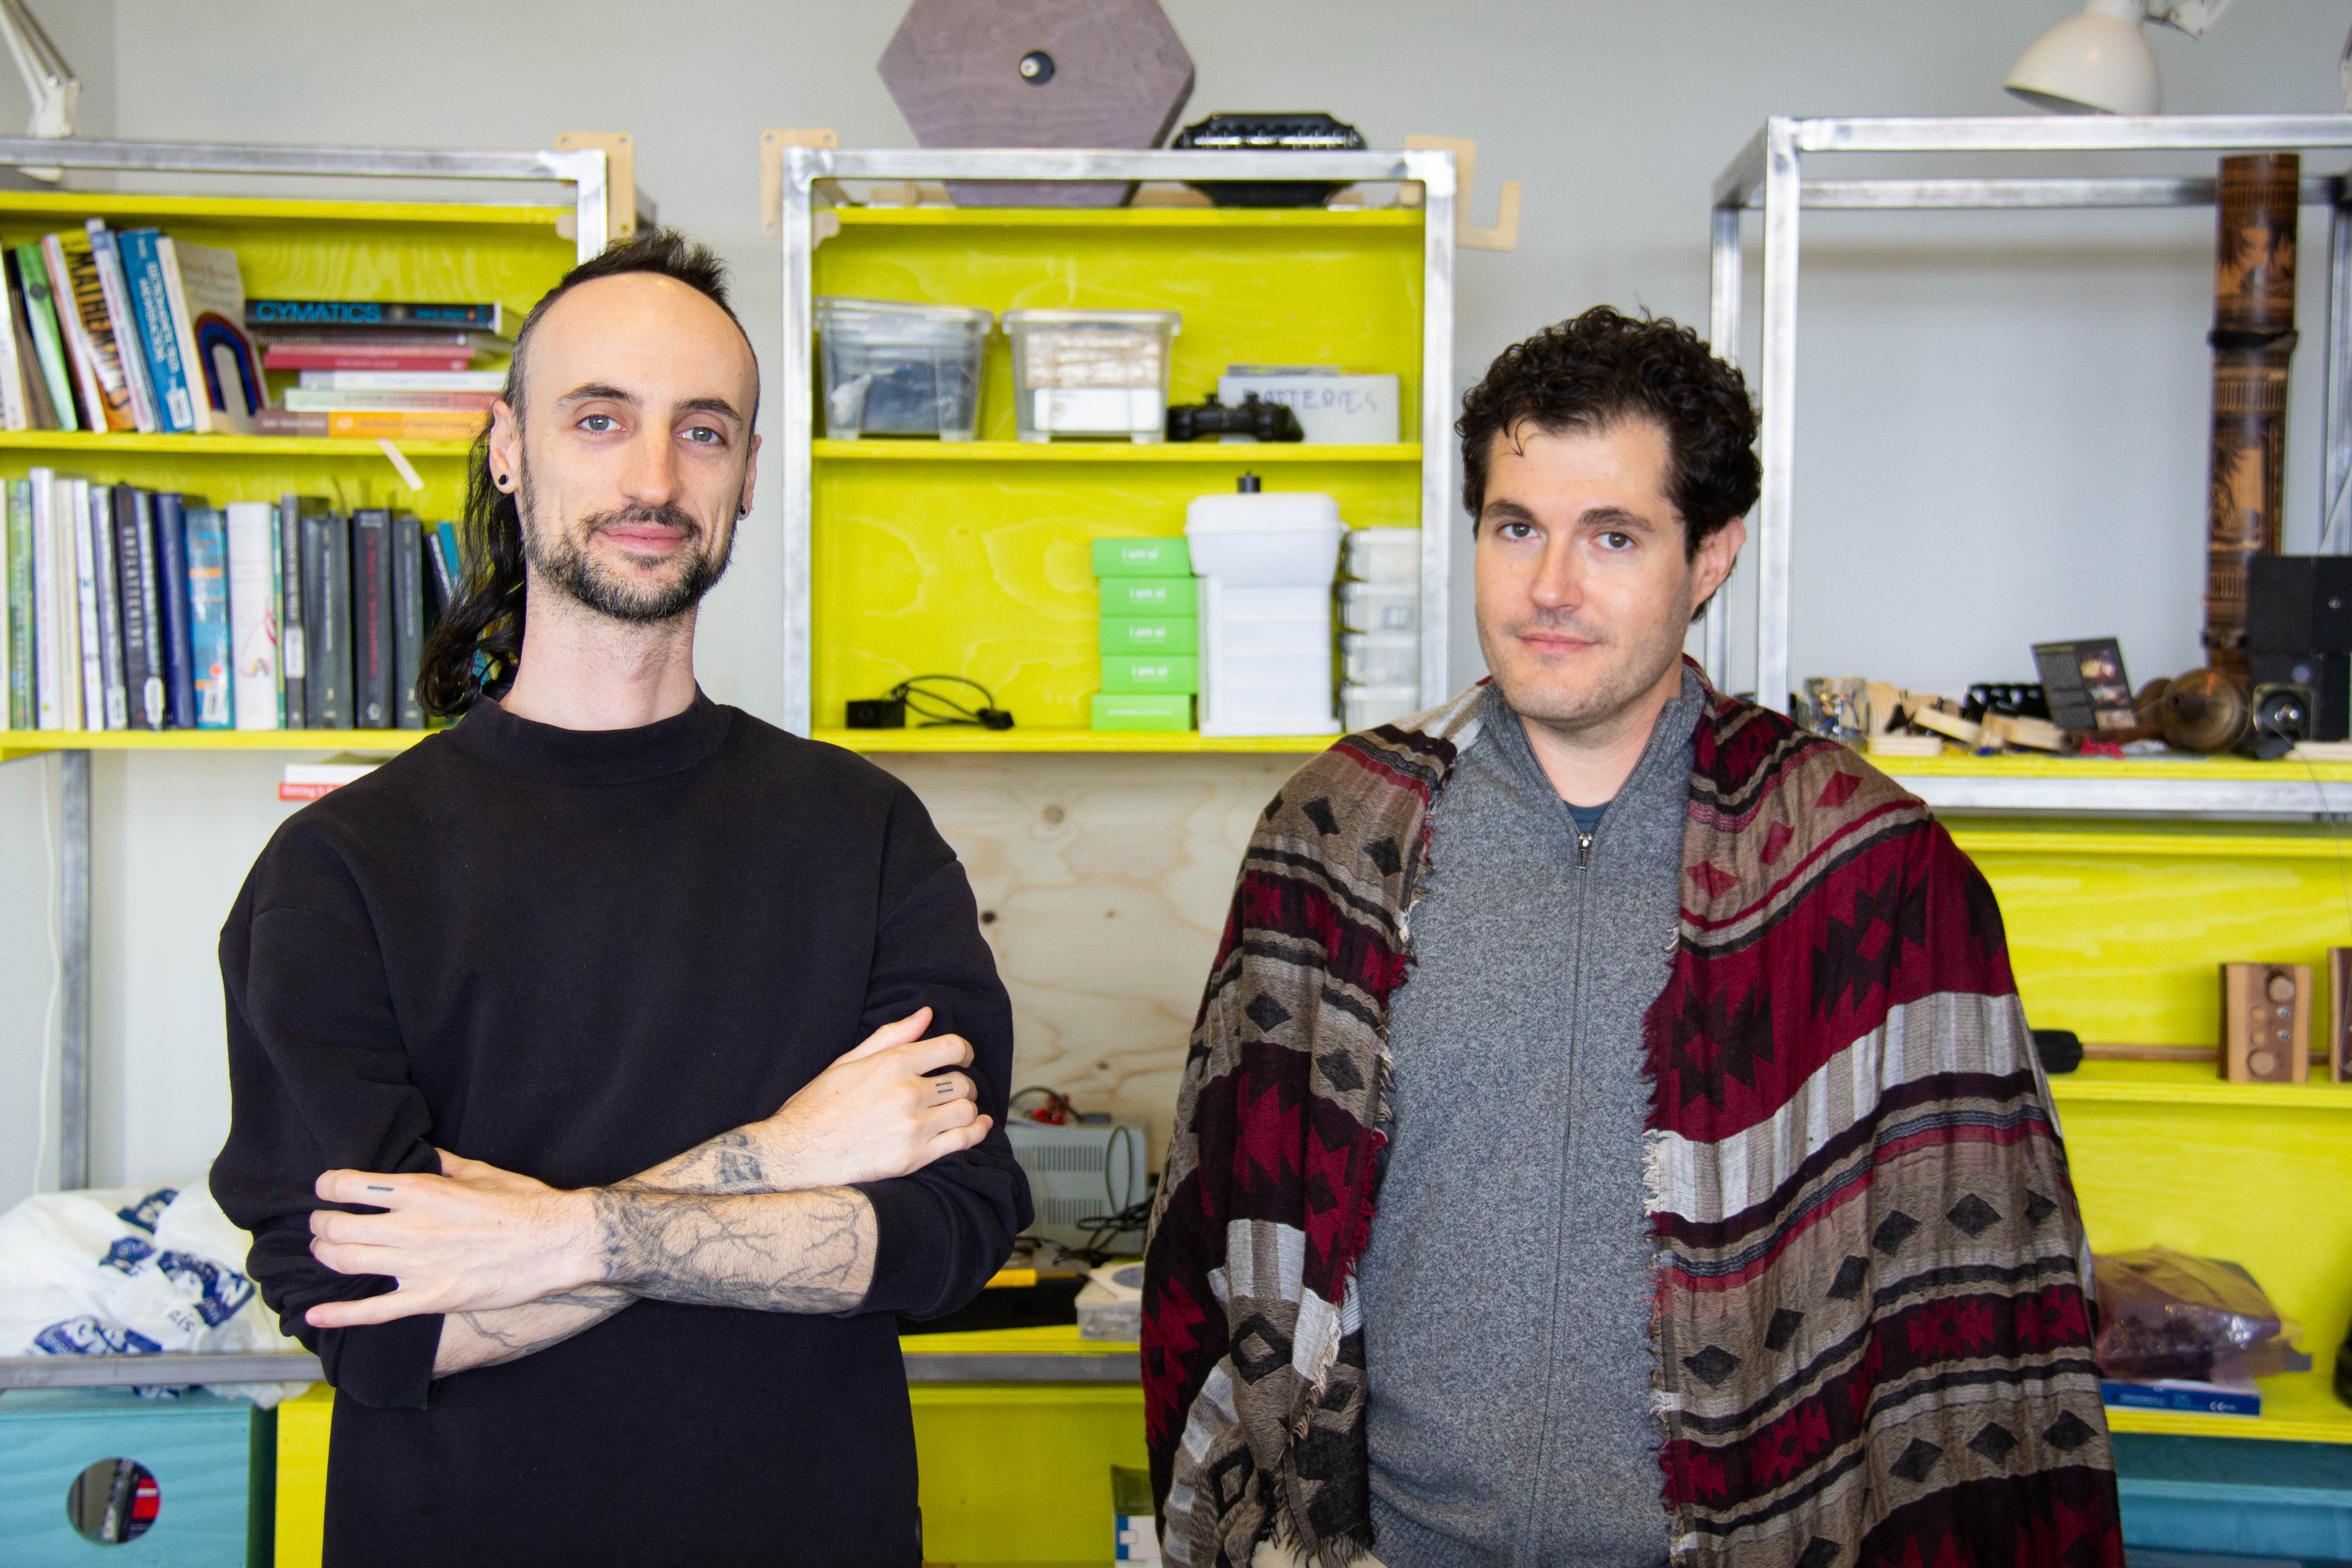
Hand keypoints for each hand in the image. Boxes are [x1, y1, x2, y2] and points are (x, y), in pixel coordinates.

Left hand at [303, 1150, 598, 1328]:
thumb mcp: (483, 1172)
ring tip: (325, 1251)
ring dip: (325, 1255)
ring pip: (346, 1262)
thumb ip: (445, 1164)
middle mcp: (412, 1228)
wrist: (558, 1243)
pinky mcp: (430, 1299)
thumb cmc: (525, 1204)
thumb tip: (425, 1154)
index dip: (327, 1186)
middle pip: (337, 1227)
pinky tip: (313, 1316)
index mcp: (423, 1191)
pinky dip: (337, 1315)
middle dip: (321, 1224)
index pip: (351, 1186)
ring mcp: (418, 1266)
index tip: (325, 1188)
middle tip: (323, 1224)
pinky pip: (372, 1312)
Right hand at [747, 1007, 991, 1188]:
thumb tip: (925, 1015)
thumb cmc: (818, 1105)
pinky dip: (976, 1133)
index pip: (952, 1048)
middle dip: (964, 1084)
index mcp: (892, 1064)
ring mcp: (913, 1127)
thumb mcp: (849, 1061)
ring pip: (966, 1111)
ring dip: (968, 1110)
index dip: (965, 1052)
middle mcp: (907, 1093)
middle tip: (955, 1090)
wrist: (796, 1152)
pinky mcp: (914, 1157)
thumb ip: (891, 1036)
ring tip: (959, 1111)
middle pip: (963, 1083)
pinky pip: (962, 1142)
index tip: (963, 1059)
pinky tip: (976, 1128)